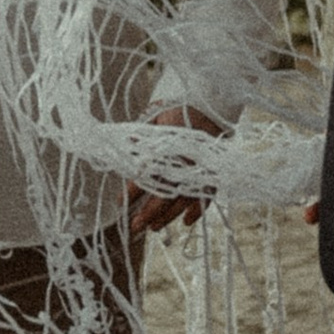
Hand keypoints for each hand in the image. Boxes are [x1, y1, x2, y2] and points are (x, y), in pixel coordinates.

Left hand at [128, 105, 215, 235]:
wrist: (208, 105)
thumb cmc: (176, 112)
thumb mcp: (154, 120)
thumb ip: (140, 138)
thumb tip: (121, 151)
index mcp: (169, 148)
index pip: (148, 174)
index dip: (134, 189)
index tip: (120, 202)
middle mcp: (185, 161)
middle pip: (166, 193)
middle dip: (149, 212)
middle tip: (135, 226)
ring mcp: (201, 169)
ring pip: (184, 199)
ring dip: (169, 216)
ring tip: (154, 229)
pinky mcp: (213, 172)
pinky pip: (207, 195)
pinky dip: (198, 209)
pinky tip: (187, 223)